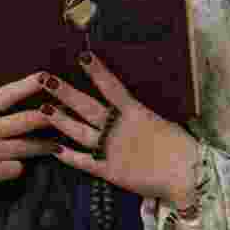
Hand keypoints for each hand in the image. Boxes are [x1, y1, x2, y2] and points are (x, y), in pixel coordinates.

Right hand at [0, 72, 56, 209]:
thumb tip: (6, 105)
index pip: (7, 94)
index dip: (29, 84)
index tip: (46, 76)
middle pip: (28, 120)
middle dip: (51, 117)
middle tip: (68, 114)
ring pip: (29, 146)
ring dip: (45, 146)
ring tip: (56, 145)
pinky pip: (17, 168)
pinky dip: (17, 168)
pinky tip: (11, 169)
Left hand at [40, 52, 199, 206]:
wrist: (186, 174)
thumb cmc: (180, 145)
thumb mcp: (161, 121)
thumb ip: (141, 114)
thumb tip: (130, 106)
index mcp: (134, 112)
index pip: (111, 86)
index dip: (96, 71)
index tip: (82, 56)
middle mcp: (118, 127)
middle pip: (87, 106)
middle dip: (65, 92)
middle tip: (46, 79)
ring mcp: (110, 149)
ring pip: (79, 132)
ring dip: (61, 120)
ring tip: (44, 108)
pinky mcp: (109, 171)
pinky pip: (85, 163)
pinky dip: (69, 157)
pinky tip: (54, 151)